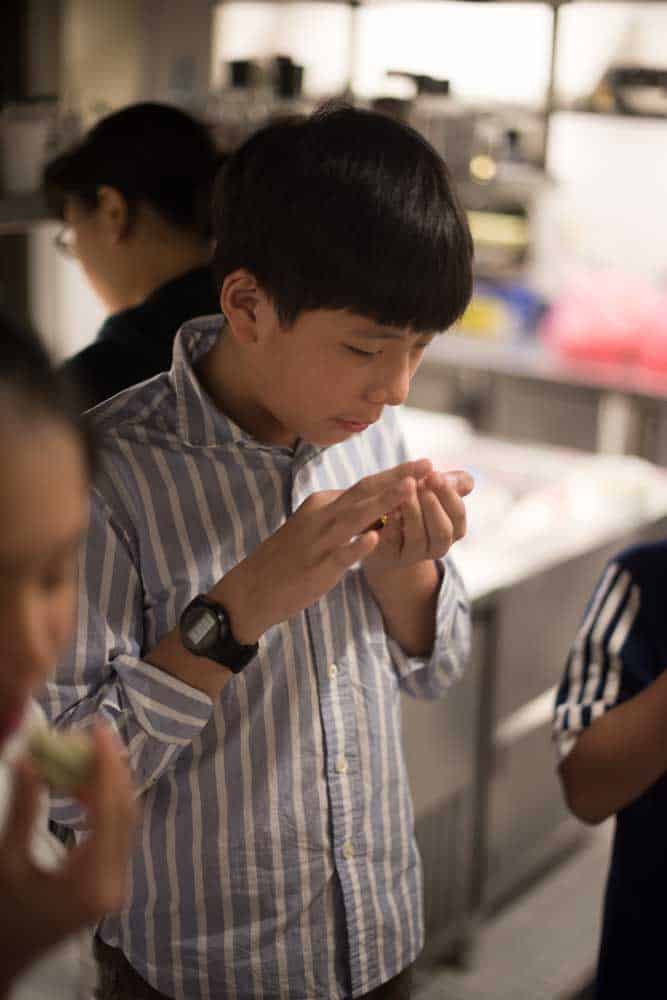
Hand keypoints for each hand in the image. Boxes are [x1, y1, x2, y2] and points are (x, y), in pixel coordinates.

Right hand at [0, 722, 136, 988]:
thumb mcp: (8, 861)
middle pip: (125, 811)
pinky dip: (102, 802)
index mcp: (93, 881)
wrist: (6, 959)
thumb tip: (28, 757)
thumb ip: (25, 809)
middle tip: (91, 732)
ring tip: (83, 751)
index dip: (106, 763)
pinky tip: (80, 784)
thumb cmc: (4, 913)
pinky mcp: (110, 881)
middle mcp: (115, 882)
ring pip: (124, 819)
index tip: (99, 728)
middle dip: (110, 768)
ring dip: (107, 783)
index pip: (111, 809)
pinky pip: (115, 831)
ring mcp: (117, 883)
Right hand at [220, 459, 432, 642]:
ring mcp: (319, 541)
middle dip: (398, 477)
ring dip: (384, 501)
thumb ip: (340, 515)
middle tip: (428, 463)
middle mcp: (322, 516)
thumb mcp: (313, 527)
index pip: (365, 485)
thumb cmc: (286, 558)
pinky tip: (375, 539)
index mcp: (323, 504)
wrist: (251, 588)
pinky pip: (339, 555)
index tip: (422, 465)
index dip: (395, 475)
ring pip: (355, 517)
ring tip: (410, 488)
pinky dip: (357, 546)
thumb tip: (371, 506)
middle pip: (365, 491)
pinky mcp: (316, 567)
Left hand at [362, 468, 473, 574]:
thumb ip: (445, 485)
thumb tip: (468, 482)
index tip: (434, 475)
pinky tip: (390, 510)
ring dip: (413, 513)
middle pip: (443, 532)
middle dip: (432, 506)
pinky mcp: (389, 556)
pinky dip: (393, 526)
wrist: (382, 531)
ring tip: (405, 493)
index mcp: (451, 530)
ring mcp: (412, 554)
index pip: (458, 515)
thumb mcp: (430, 492)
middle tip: (421, 484)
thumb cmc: (411, 506)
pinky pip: (392, 544)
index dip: (448, 494)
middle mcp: (435, 546)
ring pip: (417, 538)